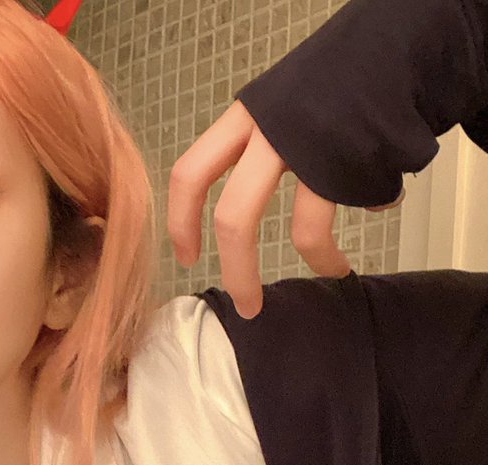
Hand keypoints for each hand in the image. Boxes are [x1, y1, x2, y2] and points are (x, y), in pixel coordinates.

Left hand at [167, 100, 404, 318]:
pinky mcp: (347, 165)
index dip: (181, 220)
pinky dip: (343, 243)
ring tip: (332, 272)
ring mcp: (310, 150)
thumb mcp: (286, 105)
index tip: (186, 256)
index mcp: (245, 119)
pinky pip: (342, 222)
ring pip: (301, 228)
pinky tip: (350, 249)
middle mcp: (270, 134)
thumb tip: (289, 203)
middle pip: (235, 215)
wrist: (397, 46)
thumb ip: (271, 152)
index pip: (191, 172)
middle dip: (239, 269)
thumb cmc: (339, 80)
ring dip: (316, 260)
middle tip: (246, 305)